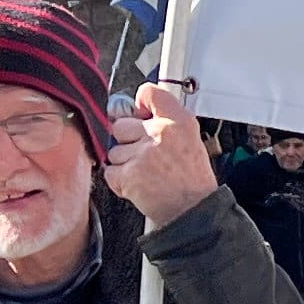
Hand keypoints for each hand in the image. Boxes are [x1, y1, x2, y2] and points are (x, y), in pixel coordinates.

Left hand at [103, 81, 219, 228]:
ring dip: (124, 163)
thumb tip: (137, 107)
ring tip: (145, 173)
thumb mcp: (190, 138)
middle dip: (128, 141)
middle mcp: (160, 134)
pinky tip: (139, 184)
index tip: (140, 112)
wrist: (193, 210)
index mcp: (179, 122)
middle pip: (121, 124)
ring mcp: (142, 155)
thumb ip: (166, 118)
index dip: (140, 104)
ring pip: (114, 150)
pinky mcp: (128, 175)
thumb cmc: (191, 179)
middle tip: (147, 155)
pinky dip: (120, 180)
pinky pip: (110, 170)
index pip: (149, 93)